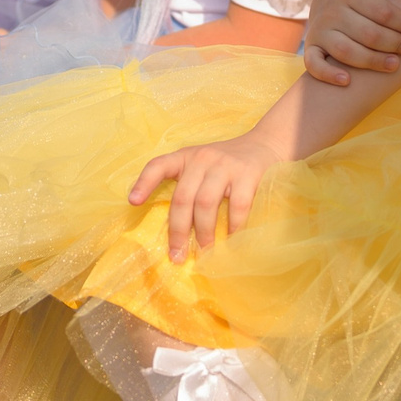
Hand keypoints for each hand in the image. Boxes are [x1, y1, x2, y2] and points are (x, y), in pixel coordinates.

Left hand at [128, 135, 284, 262]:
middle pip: (182, 197)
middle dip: (178, 231)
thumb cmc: (228, 163)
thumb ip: (187, 185)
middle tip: (177, 256)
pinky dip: (232, 227)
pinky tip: (231, 239)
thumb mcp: (202, 165)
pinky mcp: (248, 174)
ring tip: (204, 252)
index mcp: (186, 156)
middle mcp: (202, 158)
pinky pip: (237, 205)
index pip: (159, 165)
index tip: (133, 203)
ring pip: (205, 203)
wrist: (267, 144)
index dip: (144, 183)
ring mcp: (225, 165)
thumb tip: (175, 230)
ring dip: (203, 232)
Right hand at [303, 0, 400, 84]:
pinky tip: (347, 81)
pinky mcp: (312, 47)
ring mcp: (320, 30)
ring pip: (347, 51)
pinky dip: (328, 74)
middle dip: (397, 44)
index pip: (383, 12)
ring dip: (373, 61)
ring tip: (395, 65)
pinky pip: (314, 64)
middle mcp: (332, 10)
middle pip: (369, 34)